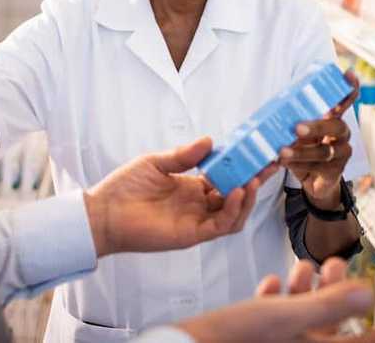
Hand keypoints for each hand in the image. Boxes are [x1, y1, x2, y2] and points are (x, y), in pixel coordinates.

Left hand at [83, 137, 275, 256]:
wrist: (103, 212)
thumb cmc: (125, 187)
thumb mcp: (157, 162)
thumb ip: (184, 156)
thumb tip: (211, 140)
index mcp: (193, 187)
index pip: (228, 177)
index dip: (245, 166)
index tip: (262, 151)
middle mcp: (199, 205)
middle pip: (237, 195)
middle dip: (256, 180)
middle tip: (271, 162)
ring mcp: (197, 221)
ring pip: (235, 213)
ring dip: (248, 197)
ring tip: (254, 178)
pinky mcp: (191, 234)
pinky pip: (220, 226)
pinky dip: (233, 210)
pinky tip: (238, 192)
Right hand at [175, 257, 374, 341]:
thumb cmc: (232, 341)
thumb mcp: (286, 317)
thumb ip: (328, 304)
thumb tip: (368, 296)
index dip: (374, 336)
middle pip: (326, 328)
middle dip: (334, 294)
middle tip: (339, 266)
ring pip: (299, 322)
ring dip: (304, 291)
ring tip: (304, 265)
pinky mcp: (250, 342)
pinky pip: (272, 325)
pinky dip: (276, 302)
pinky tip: (272, 285)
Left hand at [280, 70, 358, 208]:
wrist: (314, 181)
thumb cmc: (304, 147)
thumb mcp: (298, 131)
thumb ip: (293, 119)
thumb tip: (273, 112)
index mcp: (333, 117)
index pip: (345, 99)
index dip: (349, 87)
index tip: (349, 74)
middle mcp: (341, 132)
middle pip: (336, 126)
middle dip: (316, 127)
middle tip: (297, 128)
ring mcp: (342, 152)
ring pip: (324, 151)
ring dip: (301, 152)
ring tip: (282, 152)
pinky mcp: (336, 170)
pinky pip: (319, 167)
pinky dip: (300, 165)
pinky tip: (285, 163)